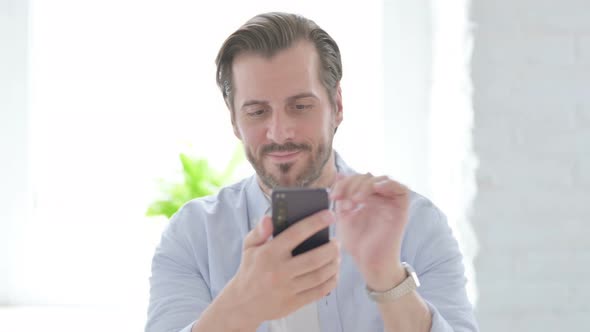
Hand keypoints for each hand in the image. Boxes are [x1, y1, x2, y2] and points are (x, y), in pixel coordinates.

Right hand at [225, 211, 339, 328]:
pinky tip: (334, 273)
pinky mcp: (293, 303)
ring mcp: (287, 289)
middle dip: (332, 248)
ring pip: (320, 275)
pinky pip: (319, 291)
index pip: (296, 233)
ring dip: (334, 264)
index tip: (329, 215)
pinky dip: (331, 281)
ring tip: (337, 256)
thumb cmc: (250, 270)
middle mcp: (279, 271)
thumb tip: (269, 218)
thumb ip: (259, 231)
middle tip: (337, 242)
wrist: (242, 303)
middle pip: (315, 258)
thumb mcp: (249, 247)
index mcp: (269, 253)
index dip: (316, 222)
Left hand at [331, 173, 409, 290]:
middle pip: (367, 177)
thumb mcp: (344, 217)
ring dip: (365, 186)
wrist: (370, 264)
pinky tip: (376, 189)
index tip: (333, 197)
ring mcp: (391, 202)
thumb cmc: (358, 244)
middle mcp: (380, 198)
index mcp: (367, 198)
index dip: (343, 184)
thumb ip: (342, 197)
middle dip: (351, 185)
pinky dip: (388, 184)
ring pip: (380, 179)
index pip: (356, 179)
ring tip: (355, 201)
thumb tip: (338, 175)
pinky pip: (401, 188)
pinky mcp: (401, 209)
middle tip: (342, 201)